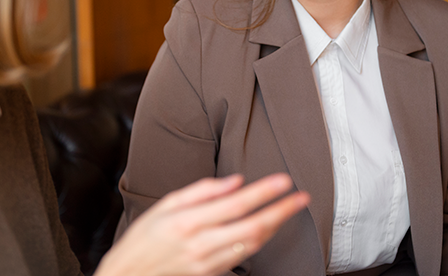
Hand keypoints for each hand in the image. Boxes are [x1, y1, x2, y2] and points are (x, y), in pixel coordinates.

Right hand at [94, 173, 309, 275]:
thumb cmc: (145, 237)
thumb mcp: (165, 205)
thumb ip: (201, 192)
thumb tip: (234, 182)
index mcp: (188, 222)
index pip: (236, 204)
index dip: (263, 192)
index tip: (284, 180)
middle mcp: (201, 244)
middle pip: (252, 227)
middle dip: (282, 211)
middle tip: (302, 197)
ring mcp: (208, 263)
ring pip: (253, 245)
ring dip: (276, 226)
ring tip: (290, 209)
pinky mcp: (211, 274)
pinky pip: (244, 257)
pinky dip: (260, 240)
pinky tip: (269, 227)